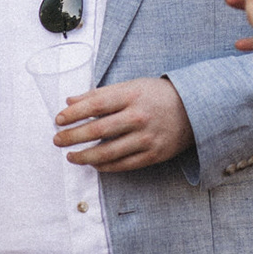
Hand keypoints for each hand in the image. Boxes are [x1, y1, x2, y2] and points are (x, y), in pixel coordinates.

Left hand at [53, 76, 194, 171]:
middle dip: (73, 136)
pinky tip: (93, 164)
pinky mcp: (153, 155)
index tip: (58, 120)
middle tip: (57, 140)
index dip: (74, 114)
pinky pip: (123, 164)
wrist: (195, 109)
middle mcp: (138, 117)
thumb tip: (70, 101)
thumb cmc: (158, 95)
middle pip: (97, 130)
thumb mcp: (131, 86)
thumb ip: (100, 94)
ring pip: (108, 152)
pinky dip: (105, 166)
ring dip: (85, 156)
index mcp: (131, 95)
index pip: (95, 105)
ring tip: (71, 157)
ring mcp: (147, 138)